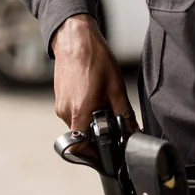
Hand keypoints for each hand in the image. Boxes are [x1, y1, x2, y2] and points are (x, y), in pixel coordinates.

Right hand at [52, 14, 139, 156]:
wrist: (75, 39)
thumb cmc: (95, 59)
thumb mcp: (116, 88)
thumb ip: (125, 114)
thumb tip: (134, 132)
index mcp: (80, 112)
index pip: (79, 147)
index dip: (92, 155)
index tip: (105, 155)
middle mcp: (66, 112)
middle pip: (81, 137)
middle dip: (97, 137)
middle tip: (113, 129)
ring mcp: (60, 105)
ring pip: (77, 125)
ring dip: (91, 123)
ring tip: (104, 108)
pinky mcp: (60, 99)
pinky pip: (73, 114)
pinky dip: (85, 113)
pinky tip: (96, 99)